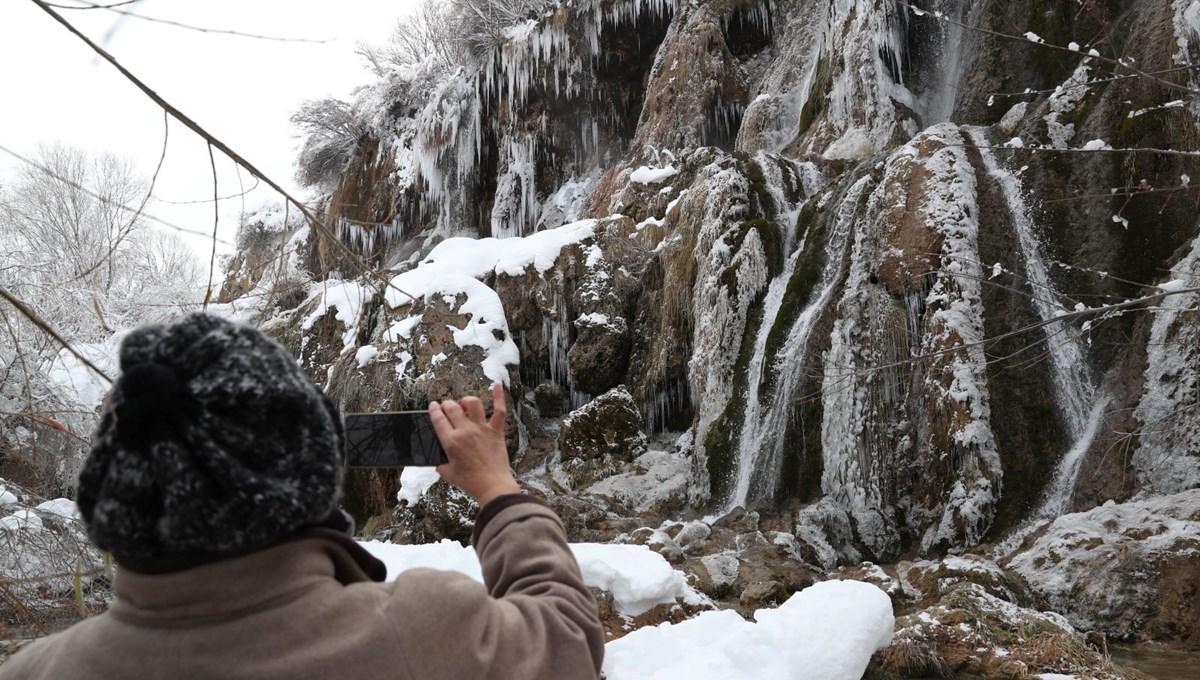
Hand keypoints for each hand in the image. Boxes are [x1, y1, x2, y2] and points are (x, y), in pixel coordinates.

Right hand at [430, 383, 519, 506]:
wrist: (492, 486)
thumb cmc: (470, 482)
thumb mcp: (448, 473)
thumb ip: (440, 463)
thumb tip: (439, 459)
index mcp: (451, 442)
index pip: (438, 418)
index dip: (433, 409)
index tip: (433, 406)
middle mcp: (465, 432)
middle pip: (452, 408)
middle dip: (446, 404)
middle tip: (447, 407)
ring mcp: (481, 430)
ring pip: (472, 404)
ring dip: (466, 400)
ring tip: (464, 405)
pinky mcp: (496, 431)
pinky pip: (499, 411)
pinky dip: (499, 397)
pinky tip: (498, 385)